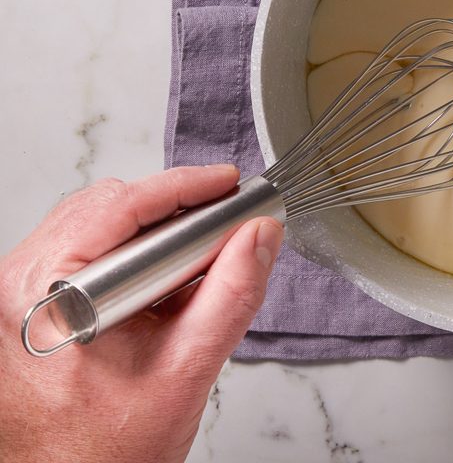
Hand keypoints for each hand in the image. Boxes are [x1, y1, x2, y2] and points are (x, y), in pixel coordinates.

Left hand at [0, 165, 282, 462]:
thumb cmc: (101, 451)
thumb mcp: (186, 370)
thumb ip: (232, 295)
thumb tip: (260, 236)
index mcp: (48, 294)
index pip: (123, 206)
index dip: (186, 189)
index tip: (231, 185)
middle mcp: (21, 286)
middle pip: (107, 208)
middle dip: (173, 210)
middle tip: (227, 222)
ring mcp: (19, 296)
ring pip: (95, 226)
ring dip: (154, 234)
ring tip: (201, 256)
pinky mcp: (28, 307)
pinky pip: (84, 255)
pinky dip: (131, 256)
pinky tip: (167, 282)